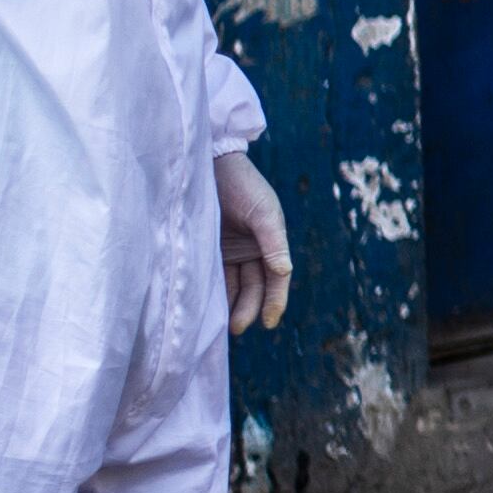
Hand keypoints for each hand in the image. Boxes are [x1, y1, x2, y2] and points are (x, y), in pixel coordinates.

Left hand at [216, 151, 289, 332]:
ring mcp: (231, 250)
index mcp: (272, 242)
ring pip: (235, 285)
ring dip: (232, 305)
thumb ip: (273, 242)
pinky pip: (214, 276)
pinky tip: (207, 307)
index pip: (276, 278)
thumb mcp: (263, 213)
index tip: (268, 322)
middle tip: (237, 327)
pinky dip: (214, 292)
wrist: (211, 165)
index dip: (275, 301)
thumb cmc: (243, 185)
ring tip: (223, 326)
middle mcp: (253, 250)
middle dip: (249, 308)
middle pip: (255, 286)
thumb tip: (285, 272)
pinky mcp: (209, 249)